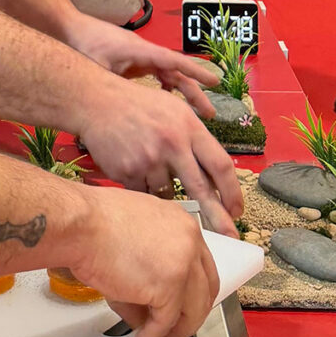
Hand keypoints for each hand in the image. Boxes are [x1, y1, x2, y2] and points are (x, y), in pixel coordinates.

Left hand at [69, 13, 219, 115]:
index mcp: (140, 51)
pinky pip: (157, 75)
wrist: (71, 28)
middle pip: (176, 72)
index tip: (214, 82)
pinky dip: (165, 89)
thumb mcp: (98, 67)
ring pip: (168, 75)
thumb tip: (123, 112)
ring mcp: (140, 57)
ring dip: (182, 92)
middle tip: (209, 113)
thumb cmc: (84, 43)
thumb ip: (114, 87)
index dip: (196, 72)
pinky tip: (165, 103)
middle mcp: (145, 53)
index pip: (174, 61)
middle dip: (194, 92)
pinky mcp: (133, 62)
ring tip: (193, 114)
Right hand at [70, 186, 217, 336]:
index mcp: (181, 223)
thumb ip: (151, 265)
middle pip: (203, 289)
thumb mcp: (135, 235)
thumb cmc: (95, 222)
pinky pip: (165, 322)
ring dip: (175, 332)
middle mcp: (189, 240)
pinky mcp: (168, 287)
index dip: (192, 291)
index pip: (201, 265)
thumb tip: (148, 305)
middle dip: (190, 315)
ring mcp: (182, 264)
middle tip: (175, 330)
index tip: (183, 305)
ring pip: (191, 310)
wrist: (81, 224)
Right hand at [76, 74, 242, 236]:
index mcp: (188, 126)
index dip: (232, 191)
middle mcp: (172, 144)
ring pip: (169, 193)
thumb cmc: (140, 105)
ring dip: (167, 192)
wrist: (98, 102)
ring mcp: (148, 159)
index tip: (237, 209)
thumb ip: (195, 139)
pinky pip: (144, 194)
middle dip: (218, 216)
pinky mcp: (128, 172)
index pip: (220, 164)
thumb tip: (215, 178)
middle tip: (230, 235)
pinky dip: (145, 189)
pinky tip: (136, 168)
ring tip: (152, 167)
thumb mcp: (175, 110)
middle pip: (201, 189)